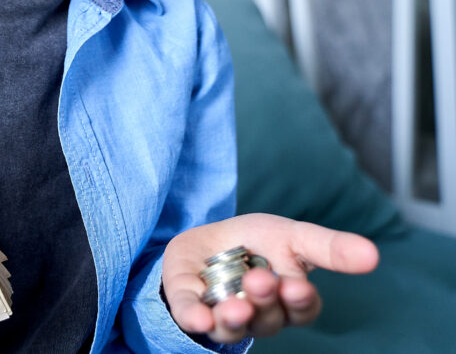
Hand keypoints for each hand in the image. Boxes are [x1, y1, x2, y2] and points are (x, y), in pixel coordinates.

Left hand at [162, 213, 378, 343]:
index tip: (297, 285)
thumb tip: (373, 255)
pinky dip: (194, 318)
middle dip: (265, 300)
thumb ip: (328, 248)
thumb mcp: (293, 236)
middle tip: (260, 279)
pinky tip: (198, 319)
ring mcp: (221, 314)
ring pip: (232, 326)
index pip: (301, 309)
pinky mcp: (189, 306)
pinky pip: (191, 317)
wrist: (209, 238)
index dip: (300, 301)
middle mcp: (257, 315)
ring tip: (234, 305)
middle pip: (268, 318)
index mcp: (287, 301)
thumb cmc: (257, 242)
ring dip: (234, 318)